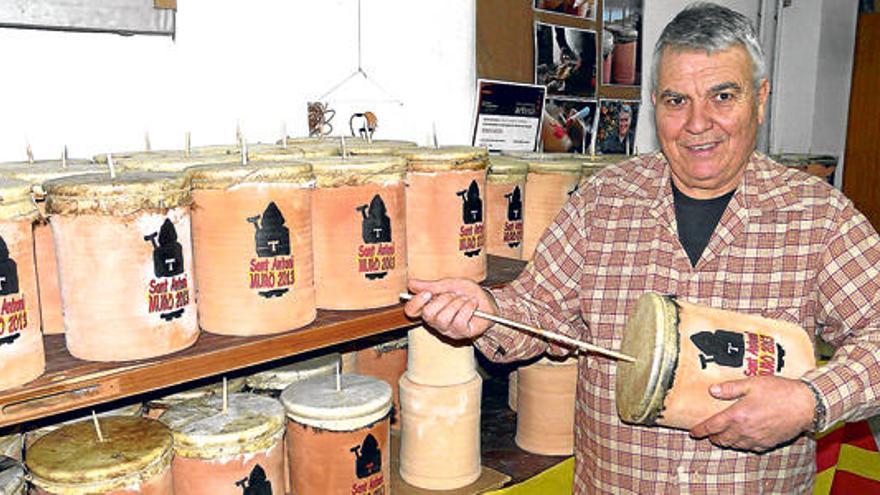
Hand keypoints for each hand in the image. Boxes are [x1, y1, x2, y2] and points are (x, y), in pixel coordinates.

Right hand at [403, 278, 498, 339]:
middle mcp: (435, 321)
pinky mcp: (461, 334)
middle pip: (428, 313)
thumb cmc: (468, 293)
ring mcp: (448, 329)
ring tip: (465, 300)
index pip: (411, 310)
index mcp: (429, 307)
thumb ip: (431, 285)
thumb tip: (410, 283)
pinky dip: (468, 308)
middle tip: (455, 295)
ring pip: (444, 318)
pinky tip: (472, 305)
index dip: (416, 302)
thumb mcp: (450, 284)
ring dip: (458, 303)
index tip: (428, 293)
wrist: (488, 301)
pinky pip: (459, 321)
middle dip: (444, 299)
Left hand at [689, 376, 815, 451]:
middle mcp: (744, 430)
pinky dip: (742, 444)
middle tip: (708, 433)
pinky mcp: (768, 443)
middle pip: (721, 439)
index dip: (700, 430)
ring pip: (735, 445)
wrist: (805, 405)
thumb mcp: (752, 383)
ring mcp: (756, 439)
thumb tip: (712, 390)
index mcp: (737, 415)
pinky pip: (750, 448)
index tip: (693, 432)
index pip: (712, 426)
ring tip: (723, 436)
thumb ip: (731, 388)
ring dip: (726, 441)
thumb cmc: (779, 391)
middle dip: (712, 437)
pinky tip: (743, 438)